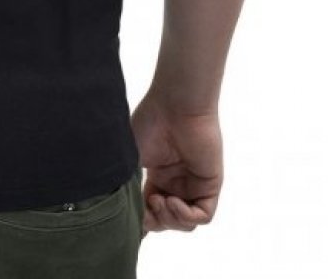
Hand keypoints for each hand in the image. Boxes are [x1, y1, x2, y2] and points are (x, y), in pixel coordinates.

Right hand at [130, 90, 222, 235]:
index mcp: (157, 176)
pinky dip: (185, 215)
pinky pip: (203, 215)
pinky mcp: (210, 185)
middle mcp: (176, 182)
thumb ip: (126, 184)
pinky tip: (172, 200)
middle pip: (167, 220)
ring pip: (185, 222)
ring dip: (169, 219)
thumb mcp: (130, 157)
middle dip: (154, 221)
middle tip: (147, 206)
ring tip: (159, 201)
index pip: (150, 209)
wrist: (174, 105)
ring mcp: (193, 184)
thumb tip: (117, 210)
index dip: (141, 218)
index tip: (128, 217)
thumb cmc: (149, 123)